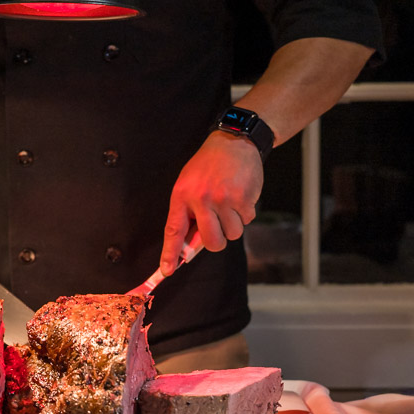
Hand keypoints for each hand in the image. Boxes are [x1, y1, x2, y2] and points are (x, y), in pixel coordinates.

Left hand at [159, 131, 263, 274]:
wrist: (234, 142)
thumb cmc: (208, 166)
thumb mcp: (189, 184)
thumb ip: (189, 213)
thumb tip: (192, 244)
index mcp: (182, 195)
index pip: (174, 230)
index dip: (170, 253)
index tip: (167, 270)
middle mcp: (202, 199)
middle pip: (212, 241)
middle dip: (218, 240)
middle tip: (219, 226)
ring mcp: (224, 200)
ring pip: (232, 234)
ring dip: (233, 224)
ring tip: (229, 202)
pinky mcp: (243, 198)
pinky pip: (247, 221)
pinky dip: (245, 212)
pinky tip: (240, 194)